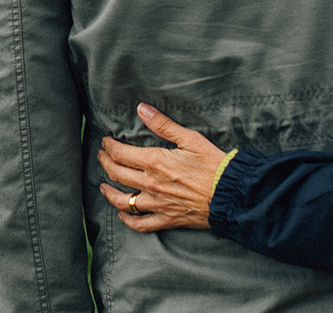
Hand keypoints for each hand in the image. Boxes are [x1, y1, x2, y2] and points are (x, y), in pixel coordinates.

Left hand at [97, 103, 227, 231]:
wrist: (231, 195)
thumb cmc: (214, 164)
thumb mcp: (190, 138)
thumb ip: (163, 124)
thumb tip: (142, 109)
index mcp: (155, 162)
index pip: (120, 154)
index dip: (109, 146)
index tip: (106, 141)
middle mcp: (151, 185)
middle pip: (117, 174)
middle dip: (105, 163)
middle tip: (102, 156)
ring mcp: (158, 204)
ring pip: (123, 201)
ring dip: (109, 192)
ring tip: (103, 186)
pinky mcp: (167, 219)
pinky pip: (141, 224)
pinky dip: (128, 220)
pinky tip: (123, 214)